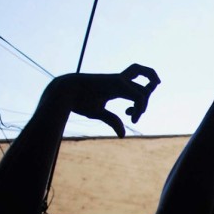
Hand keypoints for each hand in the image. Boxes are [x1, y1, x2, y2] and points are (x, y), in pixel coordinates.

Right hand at [44, 64, 160, 136]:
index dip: (140, 102)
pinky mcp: (117, 83)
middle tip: (139, 112)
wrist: (64, 92)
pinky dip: (139, 108)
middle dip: (149, 93)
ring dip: (145, 103)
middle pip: (144, 78)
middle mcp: (120, 80)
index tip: (128, 115)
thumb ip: (112, 120)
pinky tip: (133, 118)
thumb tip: (123, 134)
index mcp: (116, 85)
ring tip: (137, 114)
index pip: (136, 84)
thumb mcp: (99, 112)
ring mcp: (119, 80)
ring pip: (145, 83)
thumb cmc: (79, 101)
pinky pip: (138, 95)